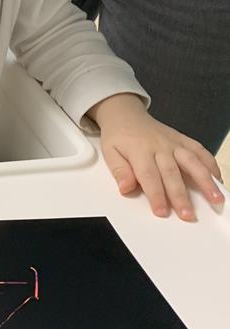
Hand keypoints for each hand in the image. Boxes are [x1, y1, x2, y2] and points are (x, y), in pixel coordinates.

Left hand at [89, 94, 223, 220]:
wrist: (126, 115)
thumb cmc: (119, 136)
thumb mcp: (109, 152)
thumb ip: (119, 170)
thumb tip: (125, 187)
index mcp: (139, 151)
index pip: (149, 176)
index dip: (156, 195)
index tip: (162, 211)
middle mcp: (159, 146)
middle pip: (172, 173)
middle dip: (181, 195)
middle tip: (188, 214)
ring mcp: (174, 143)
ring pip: (192, 162)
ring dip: (205, 181)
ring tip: (215, 198)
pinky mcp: (183, 140)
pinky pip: (200, 151)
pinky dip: (211, 165)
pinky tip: (218, 179)